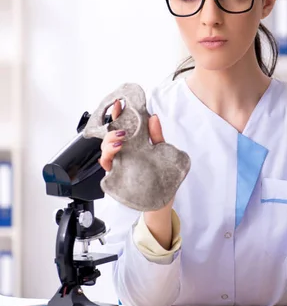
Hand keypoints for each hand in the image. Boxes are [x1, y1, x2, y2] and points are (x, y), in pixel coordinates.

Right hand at [99, 100, 173, 249]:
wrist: (163, 202)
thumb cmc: (161, 177)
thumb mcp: (162, 152)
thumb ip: (157, 136)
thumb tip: (153, 117)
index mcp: (132, 146)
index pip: (121, 128)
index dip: (117, 115)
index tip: (119, 103)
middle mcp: (123, 156)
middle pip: (109, 139)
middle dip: (111, 130)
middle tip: (121, 127)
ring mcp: (119, 167)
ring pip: (104, 153)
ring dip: (109, 143)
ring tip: (119, 140)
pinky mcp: (117, 178)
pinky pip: (107, 168)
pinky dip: (108, 158)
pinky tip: (116, 151)